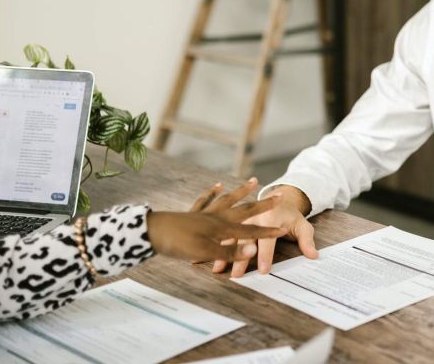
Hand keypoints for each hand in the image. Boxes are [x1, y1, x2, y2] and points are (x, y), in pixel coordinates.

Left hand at [147, 178, 284, 261]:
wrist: (150, 232)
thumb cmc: (178, 244)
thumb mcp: (205, 251)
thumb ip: (230, 250)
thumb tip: (254, 249)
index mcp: (221, 228)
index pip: (250, 231)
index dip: (267, 232)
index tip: (283, 229)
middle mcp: (216, 218)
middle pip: (244, 210)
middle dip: (262, 204)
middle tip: (278, 194)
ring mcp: (204, 214)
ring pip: (227, 200)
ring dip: (241, 192)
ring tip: (253, 181)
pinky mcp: (192, 214)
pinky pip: (205, 201)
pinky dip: (212, 193)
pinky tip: (216, 187)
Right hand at [212, 184, 318, 277]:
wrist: (279, 197)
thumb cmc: (291, 217)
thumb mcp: (302, 225)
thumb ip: (306, 240)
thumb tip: (313, 255)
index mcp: (271, 218)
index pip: (268, 240)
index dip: (266, 256)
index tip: (263, 270)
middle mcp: (254, 218)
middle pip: (246, 240)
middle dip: (240, 258)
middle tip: (236, 275)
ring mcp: (242, 219)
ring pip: (231, 237)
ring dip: (224, 253)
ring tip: (218, 269)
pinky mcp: (234, 221)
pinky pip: (222, 235)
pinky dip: (215, 247)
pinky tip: (207, 259)